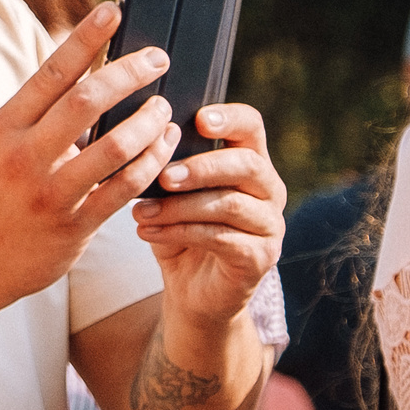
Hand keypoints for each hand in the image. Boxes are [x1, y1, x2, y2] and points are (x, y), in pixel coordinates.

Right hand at [0, 2, 184, 324]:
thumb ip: (31, 114)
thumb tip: (77, 69)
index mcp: (2, 128)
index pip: (51, 71)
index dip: (86, 37)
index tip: (113, 11)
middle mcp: (24, 157)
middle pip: (89, 100)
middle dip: (131, 72)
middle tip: (157, 57)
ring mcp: (50, 193)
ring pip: (116, 145)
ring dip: (150, 120)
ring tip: (164, 108)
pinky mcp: (73, 227)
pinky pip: (126, 189)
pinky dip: (153, 163)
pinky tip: (164, 148)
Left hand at [132, 103, 285, 322]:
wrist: (193, 292)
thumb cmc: (181, 232)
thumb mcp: (172, 196)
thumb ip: (168, 167)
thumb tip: (141, 139)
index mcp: (250, 163)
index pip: (251, 126)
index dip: (229, 118)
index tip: (198, 120)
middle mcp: (269, 190)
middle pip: (246, 164)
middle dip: (201, 168)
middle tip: (163, 176)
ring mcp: (270, 226)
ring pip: (229, 204)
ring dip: (180, 206)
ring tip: (140, 211)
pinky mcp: (260, 258)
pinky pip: (221, 238)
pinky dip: (180, 232)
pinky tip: (148, 231)